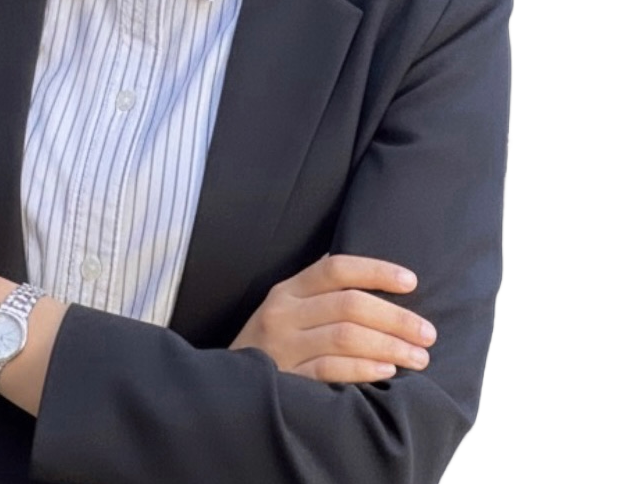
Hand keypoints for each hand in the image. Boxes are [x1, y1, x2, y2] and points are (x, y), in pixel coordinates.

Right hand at [229, 254, 436, 382]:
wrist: (228, 388)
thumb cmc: (270, 344)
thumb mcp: (287, 309)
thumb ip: (319, 291)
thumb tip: (371, 275)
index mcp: (287, 289)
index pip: (336, 268)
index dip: (376, 271)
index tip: (411, 281)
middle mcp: (283, 313)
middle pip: (348, 305)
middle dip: (395, 318)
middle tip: (427, 333)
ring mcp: (283, 347)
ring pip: (345, 337)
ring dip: (389, 345)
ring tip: (418, 356)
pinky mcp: (287, 379)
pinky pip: (331, 370)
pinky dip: (363, 369)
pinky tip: (387, 371)